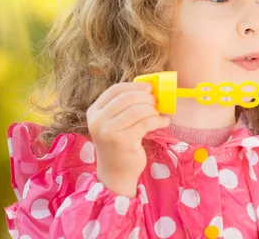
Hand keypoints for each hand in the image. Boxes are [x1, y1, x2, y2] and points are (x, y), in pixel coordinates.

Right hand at [86, 81, 170, 196]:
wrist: (115, 173)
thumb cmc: (119, 143)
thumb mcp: (114, 122)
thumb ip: (124, 106)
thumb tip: (148, 89)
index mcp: (94, 112)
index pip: (115, 90)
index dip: (134, 86)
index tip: (149, 88)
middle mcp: (98, 121)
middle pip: (127, 98)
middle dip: (146, 98)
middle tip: (156, 102)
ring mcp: (108, 132)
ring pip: (137, 110)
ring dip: (153, 110)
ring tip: (159, 115)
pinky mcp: (122, 142)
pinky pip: (145, 123)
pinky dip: (158, 121)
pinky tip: (164, 122)